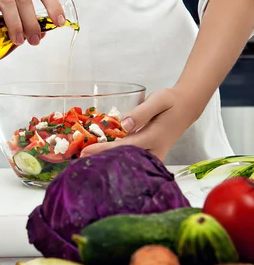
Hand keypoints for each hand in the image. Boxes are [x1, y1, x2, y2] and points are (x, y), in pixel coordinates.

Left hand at [80, 88, 197, 160]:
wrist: (186, 108)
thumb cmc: (171, 102)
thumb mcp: (159, 99)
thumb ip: (142, 112)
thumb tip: (124, 124)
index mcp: (154, 138)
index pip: (125, 147)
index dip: (104, 150)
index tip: (86, 152)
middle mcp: (154, 151)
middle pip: (125, 162)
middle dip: (102, 162)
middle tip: (78, 162)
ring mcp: (154, 156)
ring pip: (129, 164)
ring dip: (108, 163)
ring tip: (85, 162)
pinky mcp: (151, 156)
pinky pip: (132, 161)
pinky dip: (116, 160)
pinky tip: (101, 158)